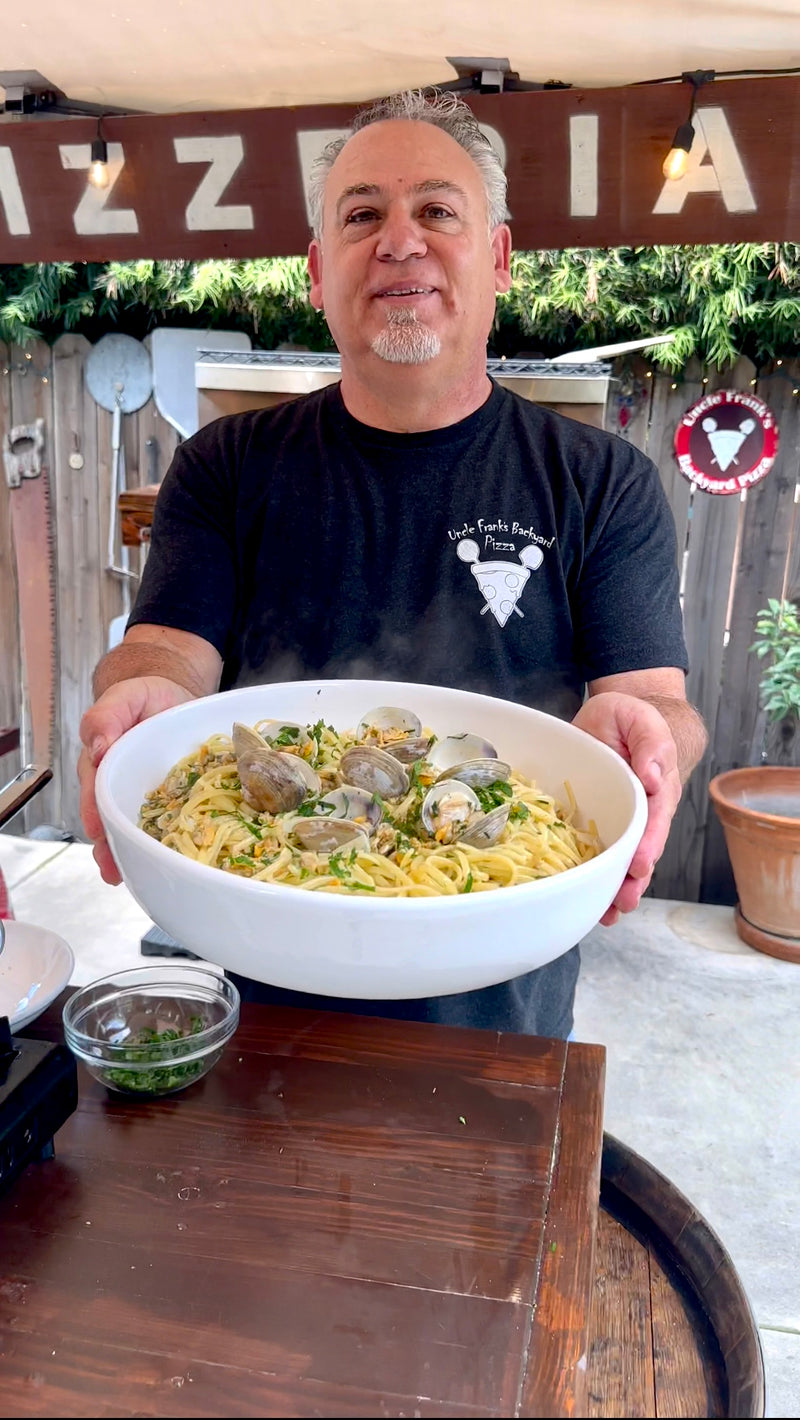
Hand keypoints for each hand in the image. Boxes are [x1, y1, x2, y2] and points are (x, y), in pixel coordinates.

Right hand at [78, 676, 196, 884]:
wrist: (174, 697)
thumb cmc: (145, 697)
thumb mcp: (126, 696)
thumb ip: (107, 716)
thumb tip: (97, 747)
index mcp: (103, 762)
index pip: (94, 790)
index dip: (95, 811)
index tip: (97, 830)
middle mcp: (118, 785)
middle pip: (108, 820)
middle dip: (108, 846)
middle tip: (112, 870)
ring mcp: (143, 796)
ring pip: (132, 829)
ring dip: (129, 854)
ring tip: (131, 878)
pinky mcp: (170, 801)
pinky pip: (164, 825)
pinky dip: (162, 845)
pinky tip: (166, 864)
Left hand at [571, 691, 681, 925]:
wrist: (615, 719)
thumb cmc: (631, 718)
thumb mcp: (641, 719)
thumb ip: (651, 744)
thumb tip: (653, 776)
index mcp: (656, 789)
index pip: (655, 821)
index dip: (648, 844)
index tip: (639, 864)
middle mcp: (642, 812)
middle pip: (643, 851)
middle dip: (634, 880)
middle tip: (623, 903)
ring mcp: (620, 821)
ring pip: (622, 861)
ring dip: (616, 889)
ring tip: (608, 915)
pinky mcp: (598, 824)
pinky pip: (598, 854)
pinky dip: (595, 880)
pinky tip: (587, 903)